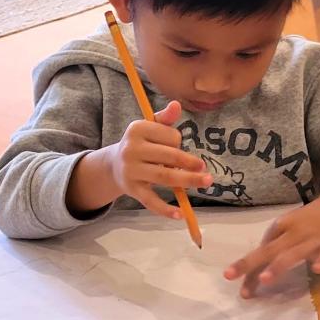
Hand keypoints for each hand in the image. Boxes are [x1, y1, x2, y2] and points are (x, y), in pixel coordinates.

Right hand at [108, 101, 209, 220]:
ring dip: (187, 180)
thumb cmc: (140, 144)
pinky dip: (165, 209)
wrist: (114, 165)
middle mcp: (131, 149)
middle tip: (205, 170)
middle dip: (190, 163)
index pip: (169, 136)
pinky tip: (180, 214)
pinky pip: (151, 201)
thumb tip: (177, 105)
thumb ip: (165, 119)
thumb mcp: (149, 128)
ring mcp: (131, 171)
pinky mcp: (132, 190)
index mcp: (137, 129)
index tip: (175, 146)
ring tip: (205, 182)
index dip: (178, 142)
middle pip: (169, 156)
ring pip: (164, 177)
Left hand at [223, 193, 319, 296]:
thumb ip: (274, 245)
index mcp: (281, 227)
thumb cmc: (308, 221)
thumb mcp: (287, 227)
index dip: (245, 266)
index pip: (261, 250)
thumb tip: (254, 269)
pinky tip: (316, 269)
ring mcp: (315, 239)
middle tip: (233, 278)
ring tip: (265, 279)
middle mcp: (295, 233)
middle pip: (271, 251)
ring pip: (295, 253)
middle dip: (252, 264)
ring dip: (279, 266)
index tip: (230, 278)